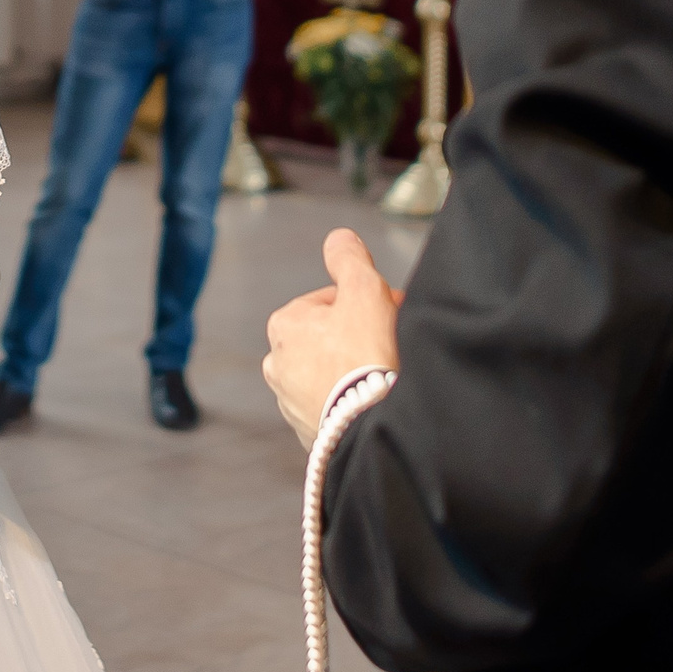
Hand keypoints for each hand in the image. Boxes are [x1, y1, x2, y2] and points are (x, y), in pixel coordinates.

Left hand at [262, 229, 402, 447]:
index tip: (391, 312)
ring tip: (386, 373)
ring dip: (356, 368)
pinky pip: (336, 406)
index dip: (368, 302)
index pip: (333, 300)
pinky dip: (353, 400)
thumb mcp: (363, 287)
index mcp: (284, 325)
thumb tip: (339, 239)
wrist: (371, 425)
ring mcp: (291, 402)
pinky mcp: (309, 432)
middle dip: (362, 334)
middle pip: (332, 336)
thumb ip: (349, 257)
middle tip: (395, 341)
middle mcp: (278, 364)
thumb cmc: (365, 355)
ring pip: (332, 371)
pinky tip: (375, 399)